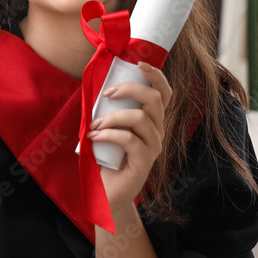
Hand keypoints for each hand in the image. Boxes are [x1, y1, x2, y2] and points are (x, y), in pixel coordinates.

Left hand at [88, 61, 171, 215]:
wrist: (107, 195)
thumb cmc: (106, 159)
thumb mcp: (108, 129)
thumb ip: (108, 110)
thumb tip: (95, 86)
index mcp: (152, 120)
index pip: (164, 93)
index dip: (156, 75)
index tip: (139, 63)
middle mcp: (157, 131)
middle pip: (155, 99)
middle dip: (130, 89)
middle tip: (107, 94)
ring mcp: (153, 147)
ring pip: (140, 118)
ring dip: (112, 117)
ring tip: (94, 125)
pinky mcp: (144, 162)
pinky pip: (129, 139)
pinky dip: (108, 134)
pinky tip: (93, 138)